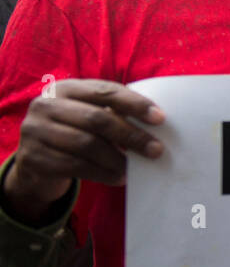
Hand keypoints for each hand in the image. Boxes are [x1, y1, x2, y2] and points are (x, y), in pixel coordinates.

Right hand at [3, 79, 164, 223]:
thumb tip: (157, 122)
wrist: (37, 163)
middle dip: (131, 135)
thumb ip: (114, 113)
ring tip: (135, 168)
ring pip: (87, 145)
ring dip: (117, 159)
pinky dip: (103, 173)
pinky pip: (76, 166)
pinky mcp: (33, 157)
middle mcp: (45, 105)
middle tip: (156, 150)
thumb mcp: (89, 116)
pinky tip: (119, 178)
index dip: (134, 104)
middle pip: (97, 119)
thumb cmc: (75, 133)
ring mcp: (35, 131)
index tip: (160, 118)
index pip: (105, 91)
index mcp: (65, 88)